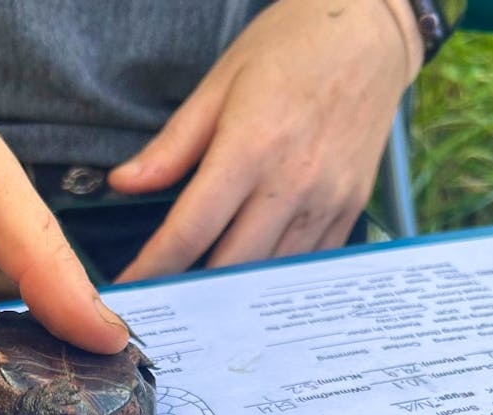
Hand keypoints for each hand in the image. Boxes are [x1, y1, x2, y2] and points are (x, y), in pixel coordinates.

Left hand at [109, 0, 423, 281]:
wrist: (369, 31)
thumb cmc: (288, 48)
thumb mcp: (219, 84)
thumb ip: (171, 146)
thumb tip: (123, 183)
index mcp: (250, 148)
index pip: (190, 230)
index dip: (155, 268)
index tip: (132, 289)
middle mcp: (293, 182)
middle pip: (231, 265)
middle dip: (191, 292)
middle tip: (162, 305)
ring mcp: (327, 200)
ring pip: (271, 273)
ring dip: (235, 293)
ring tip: (201, 305)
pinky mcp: (351, 208)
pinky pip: (308, 264)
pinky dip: (276, 278)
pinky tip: (252, 284)